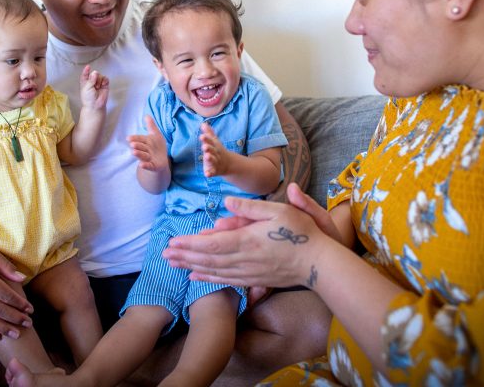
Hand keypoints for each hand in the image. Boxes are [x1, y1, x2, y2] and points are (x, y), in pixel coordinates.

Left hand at [80, 65, 109, 109]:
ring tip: (98, 87)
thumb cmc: (88, 98)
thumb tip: (95, 72)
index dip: (86, 70)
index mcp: (85, 82)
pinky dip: (105, 80)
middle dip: (94, 76)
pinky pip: (106, 79)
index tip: (88, 66)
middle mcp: (92, 82)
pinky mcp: (105, 85)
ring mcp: (99, 83)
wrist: (95, 105)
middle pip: (94, 74)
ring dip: (99, 80)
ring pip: (100, 76)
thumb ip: (91, 79)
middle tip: (94, 83)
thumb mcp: (87, 88)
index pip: (85, 75)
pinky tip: (103, 84)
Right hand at [127, 115, 168, 172]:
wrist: (161, 161)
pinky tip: (141, 165)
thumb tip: (147, 115)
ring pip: (143, 156)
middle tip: (132, 144)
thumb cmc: (156, 147)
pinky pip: (149, 166)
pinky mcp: (153, 166)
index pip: (140, 139)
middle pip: (141, 147)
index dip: (135, 138)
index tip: (128, 138)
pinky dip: (145, 165)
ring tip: (134, 152)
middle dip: (137, 145)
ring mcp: (149, 159)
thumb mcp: (156, 135)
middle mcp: (146, 150)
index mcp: (146, 142)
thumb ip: (151, 126)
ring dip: (139, 154)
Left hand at [163, 183, 330, 287]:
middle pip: (207, 259)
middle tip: (163, 254)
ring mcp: (249, 272)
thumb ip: (250, 207)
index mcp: (248, 240)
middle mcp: (244, 259)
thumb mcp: (279, 210)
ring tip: (172, 264)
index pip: (212, 244)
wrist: (319, 263)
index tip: (173, 242)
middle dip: (184, 256)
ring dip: (191, 267)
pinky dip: (207, 278)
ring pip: (214, 271)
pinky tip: (195, 277)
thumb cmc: (301, 232)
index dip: (190, 245)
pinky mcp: (254, 280)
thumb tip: (226, 202)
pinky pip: (225, 280)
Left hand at [199, 122, 229, 176]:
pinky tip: (207, 174)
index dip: (206, 139)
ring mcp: (216, 162)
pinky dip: (210, 173)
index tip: (201, 136)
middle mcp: (216, 154)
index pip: (210, 141)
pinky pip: (212, 172)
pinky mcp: (215, 171)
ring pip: (213, 161)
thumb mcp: (214, 142)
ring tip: (206, 156)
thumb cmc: (217, 150)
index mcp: (215, 146)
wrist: (228, 163)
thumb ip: (209, 133)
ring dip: (210, 159)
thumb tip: (203, 123)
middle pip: (212, 151)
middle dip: (209, 148)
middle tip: (204, 147)